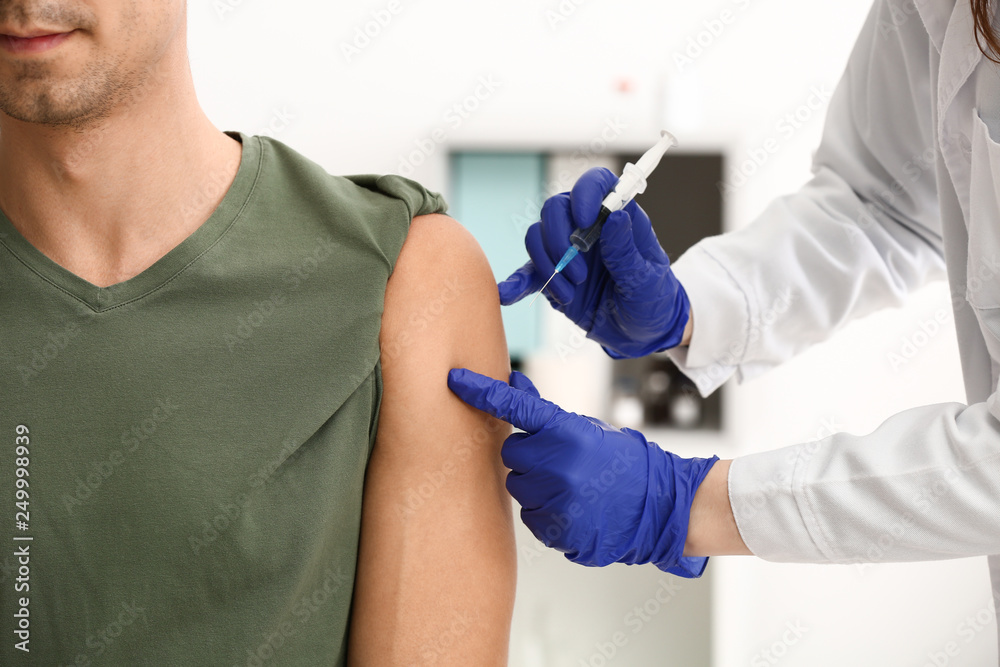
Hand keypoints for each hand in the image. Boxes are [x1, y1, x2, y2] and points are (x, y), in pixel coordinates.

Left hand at [447, 367, 717, 575]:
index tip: (455, 378)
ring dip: (536, 485)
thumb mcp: (588, 430)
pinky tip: (574, 509)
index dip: (482, 391)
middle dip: (530, 455)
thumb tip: (514, 382)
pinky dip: (546, 513)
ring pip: (518, 486)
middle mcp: (558, 464)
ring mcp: (556, 500)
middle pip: (512, 453)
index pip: (515, 407)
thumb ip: (546, 415)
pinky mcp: (556, 530)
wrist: (661, 505)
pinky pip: (530, 516)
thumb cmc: (624, 464)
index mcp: (567, 432)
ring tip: (572, 487)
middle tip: (561, 460)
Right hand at [498, 167, 690, 357]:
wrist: (639, 334)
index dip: (586, 193)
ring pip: (538, 236)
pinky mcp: (553, 276)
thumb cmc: (652, 301)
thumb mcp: (646, 279)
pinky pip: (528, 272)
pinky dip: (516, 282)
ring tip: (570, 292)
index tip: (585, 219)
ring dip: (548, 265)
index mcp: (618, 219)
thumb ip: (627, 251)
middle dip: (559, 238)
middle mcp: (589, 228)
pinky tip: (508, 294)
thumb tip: (615, 216)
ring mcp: (567, 251)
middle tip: (579, 273)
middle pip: (556, 208)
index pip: (597, 184)